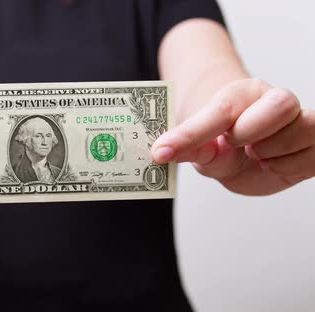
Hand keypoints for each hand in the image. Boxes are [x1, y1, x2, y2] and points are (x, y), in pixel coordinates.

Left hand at [151, 79, 313, 194]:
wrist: (247, 155)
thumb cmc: (223, 145)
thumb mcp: (202, 151)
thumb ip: (189, 149)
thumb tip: (163, 152)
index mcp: (240, 94)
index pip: (220, 111)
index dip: (192, 134)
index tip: (161, 151)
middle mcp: (274, 99)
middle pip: (279, 106)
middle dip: (253, 133)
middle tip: (240, 146)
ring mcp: (300, 118)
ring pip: (301, 132)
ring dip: (273, 155)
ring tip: (256, 155)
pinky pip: (313, 156)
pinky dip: (289, 167)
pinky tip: (274, 163)